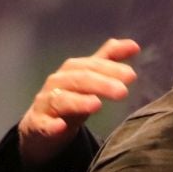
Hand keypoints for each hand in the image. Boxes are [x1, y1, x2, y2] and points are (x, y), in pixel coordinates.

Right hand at [15, 38, 140, 168]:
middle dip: (100, 84)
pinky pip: (43, 124)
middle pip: (78, 80)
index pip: (90, 66)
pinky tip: (61, 126)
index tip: (131, 75)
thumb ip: (108, 61)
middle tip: (122, 91)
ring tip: (96, 105)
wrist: (39, 125)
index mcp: (71, 71)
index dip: (110, 68)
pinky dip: (51, 125)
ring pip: (60, 99)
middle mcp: (57, 83)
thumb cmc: (69, 98)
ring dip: (78, 101)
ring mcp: (45, 103)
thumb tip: (134, 45)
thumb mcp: (88, 79)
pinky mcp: (38, 124)